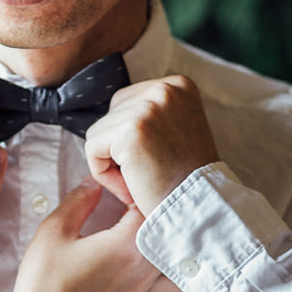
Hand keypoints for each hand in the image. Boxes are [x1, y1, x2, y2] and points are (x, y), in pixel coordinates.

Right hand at [11, 182, 184, 291]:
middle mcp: (144, 271)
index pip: (149, 208)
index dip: (136, 194)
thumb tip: (94, 184)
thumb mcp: (54, 230)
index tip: (119, 192)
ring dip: (179, 268)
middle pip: (177, 242)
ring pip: (185, 283)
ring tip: (161, 257)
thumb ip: (78, 202)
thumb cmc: (44, 278)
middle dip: (164, 225)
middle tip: (142, 219)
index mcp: (127, 244)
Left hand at [84, 75, 218, 214]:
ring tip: (143, 179)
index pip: (125, 102)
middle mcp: (165, 89)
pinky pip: (92, 148)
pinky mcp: (130, 130)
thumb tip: (112, 112)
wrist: (199, 207)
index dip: (129, 137)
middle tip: (147, 172)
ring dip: (112, 163)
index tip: (156, 158)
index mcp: (179, 85)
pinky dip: (103, 173)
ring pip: (98, 133)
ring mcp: (148, 108)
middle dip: (118, 147)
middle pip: (110, 114)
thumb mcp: (176, 129)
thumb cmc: (184, 176)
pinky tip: (131, 185)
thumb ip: (151, 114)